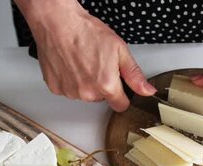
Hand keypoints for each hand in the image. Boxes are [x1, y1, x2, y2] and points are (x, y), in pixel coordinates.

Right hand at [15, 0, 155, 110]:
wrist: (57, 22)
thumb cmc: (86, 31)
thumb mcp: (119, 50)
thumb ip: (134, 75)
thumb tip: (147, 90)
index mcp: (106, 85)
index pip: (120, 105)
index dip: (122, 95)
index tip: (119, 86)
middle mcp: (87, 92)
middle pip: (102, 98)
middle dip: (103, 85)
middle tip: (98, 64)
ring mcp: (70, 91)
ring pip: (84, 94)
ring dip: (86, 82)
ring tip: (83, 61)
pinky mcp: (56, 87)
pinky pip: (68, 89)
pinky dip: (70, 80)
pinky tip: (71, 64)